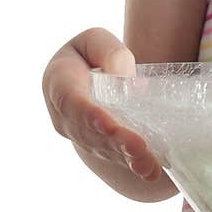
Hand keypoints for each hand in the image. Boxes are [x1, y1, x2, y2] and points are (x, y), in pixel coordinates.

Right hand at [42, 26, 163, 182]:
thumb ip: (107, 50)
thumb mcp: (93, 40)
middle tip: (140, 149)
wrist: (84, 80)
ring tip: (150, 164)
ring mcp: (81, 137)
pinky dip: (135, 165)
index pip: (73, 102)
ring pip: (104, 149)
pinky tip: (152, 171)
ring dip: (128, 158)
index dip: (90, 115)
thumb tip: (123, 77)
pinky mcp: (99, 148)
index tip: (109, 125)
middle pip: (91, 132)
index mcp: (59, 84)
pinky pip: (116, 157)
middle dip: (116, 142)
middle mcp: (66, 117)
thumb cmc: (89, 55)